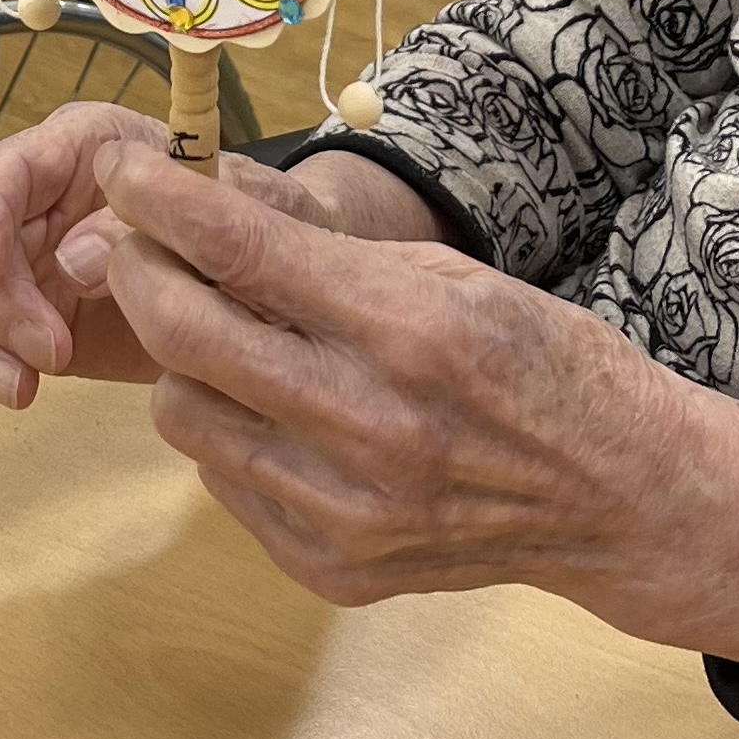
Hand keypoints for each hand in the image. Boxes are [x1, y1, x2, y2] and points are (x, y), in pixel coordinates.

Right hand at [0, 102, 363, 432]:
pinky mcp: (31, 320)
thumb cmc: (252, 219)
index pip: (10, 169)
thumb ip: (158, 221)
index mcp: (84, 149)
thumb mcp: (227, 209)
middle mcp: (42, 201)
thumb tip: (73, 255)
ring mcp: (31, 263)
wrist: (269, 278)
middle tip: (46, 362)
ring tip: (20, 395)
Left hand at [92, 141, 738, 668]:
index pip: (239, 251)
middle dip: (139, 269)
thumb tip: (206, 204)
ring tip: (222, 332)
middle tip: (136, 240)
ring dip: (179, 360)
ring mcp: (342, 510)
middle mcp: (366, 426)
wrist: (615, 496)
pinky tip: (275, 408)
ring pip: (183, 412)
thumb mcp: (448, 273)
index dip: (162, 202)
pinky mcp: (329, 567)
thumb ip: (324, 252)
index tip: (123, 170)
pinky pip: (222, 480)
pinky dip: (228, 432)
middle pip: (183, 334)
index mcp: (403, 330)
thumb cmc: (538, 360)